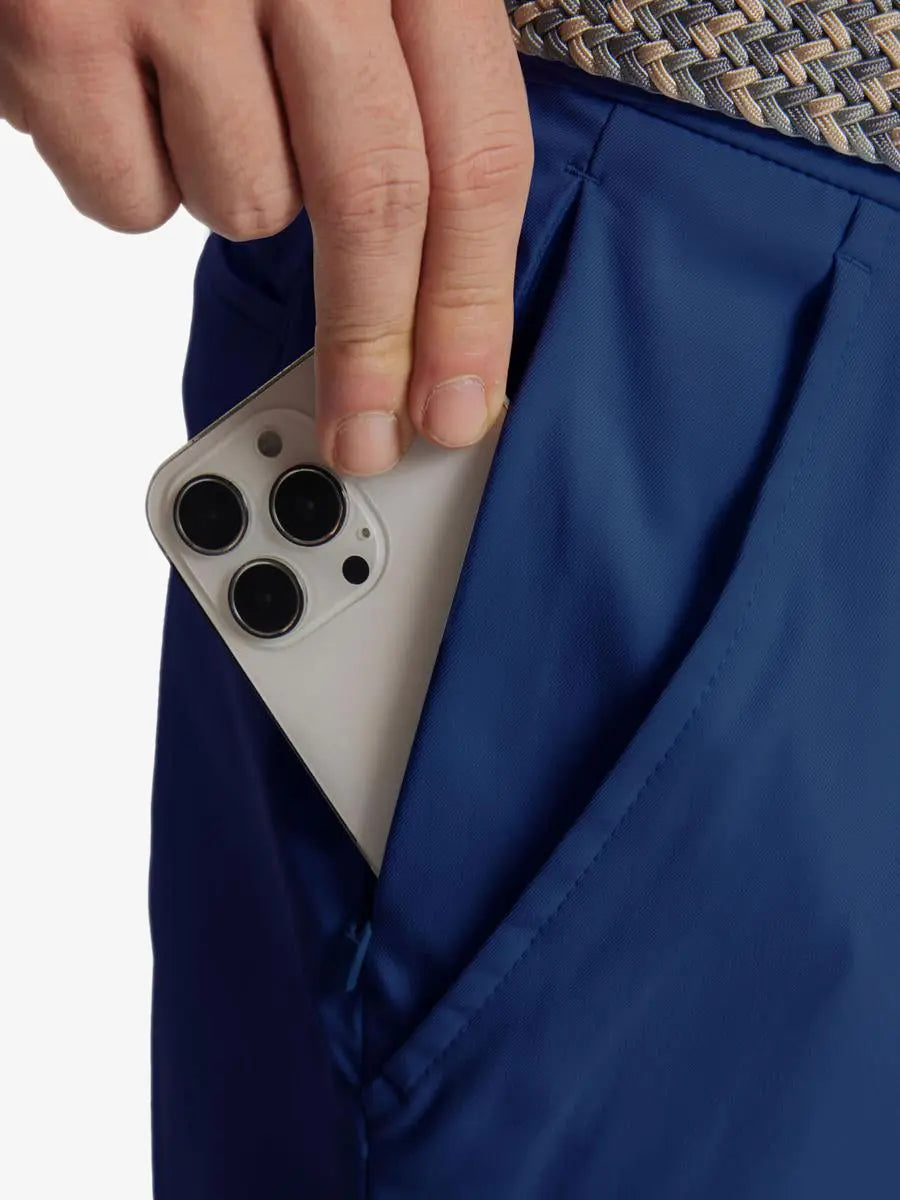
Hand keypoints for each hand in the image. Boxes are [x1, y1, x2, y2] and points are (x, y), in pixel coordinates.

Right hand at [0, 0, 533, 473]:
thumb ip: (397, 95)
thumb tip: (432, 290)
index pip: (477, 149)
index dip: (474, 297)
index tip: (463, 399)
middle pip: (377, 199)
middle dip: (375, 342)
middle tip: (368, 433)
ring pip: (247, 203)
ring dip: (229, 191)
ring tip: (190, 99)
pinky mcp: (61, 18)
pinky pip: (131, 195)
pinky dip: (129, 175)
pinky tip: (117, 94)